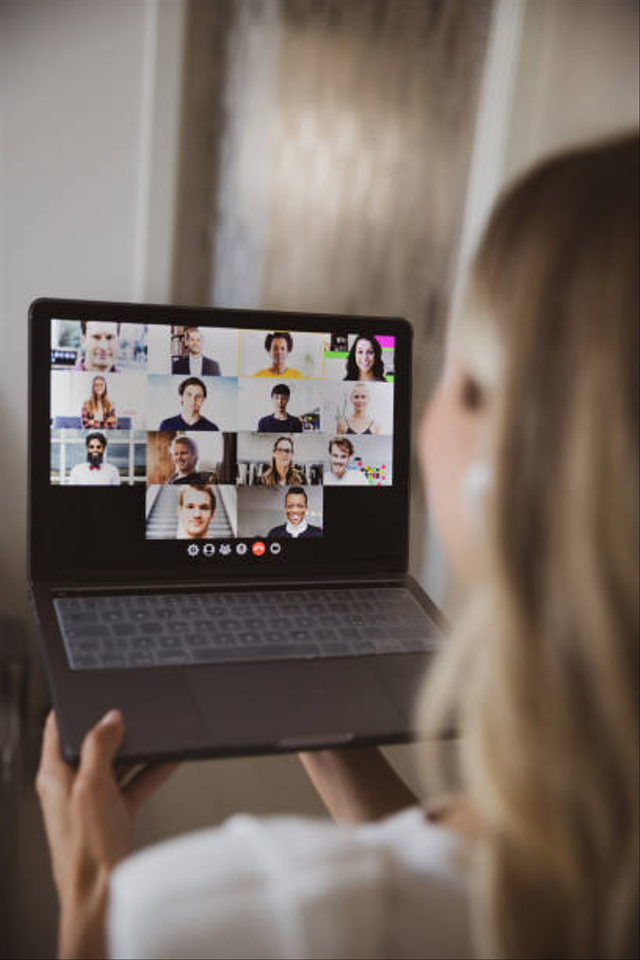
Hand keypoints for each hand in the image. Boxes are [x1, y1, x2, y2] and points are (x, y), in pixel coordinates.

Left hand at [36, 709, 178, 958]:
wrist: (102, 895)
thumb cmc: (86, 850)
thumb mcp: (91, 787)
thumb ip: (99, 747)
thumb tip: (109, 718)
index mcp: (55, 775)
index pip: (56, 727)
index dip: (74, 705)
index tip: (94, 689)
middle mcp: (72, 785)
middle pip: (92, 742)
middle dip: (114, 726)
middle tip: (134, 709)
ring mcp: (93, 800)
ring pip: (117, 762)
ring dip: (138, 748)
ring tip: (158, 731)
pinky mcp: (114, 813)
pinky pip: (135, 783)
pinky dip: (152, 771)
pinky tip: (171, 759)